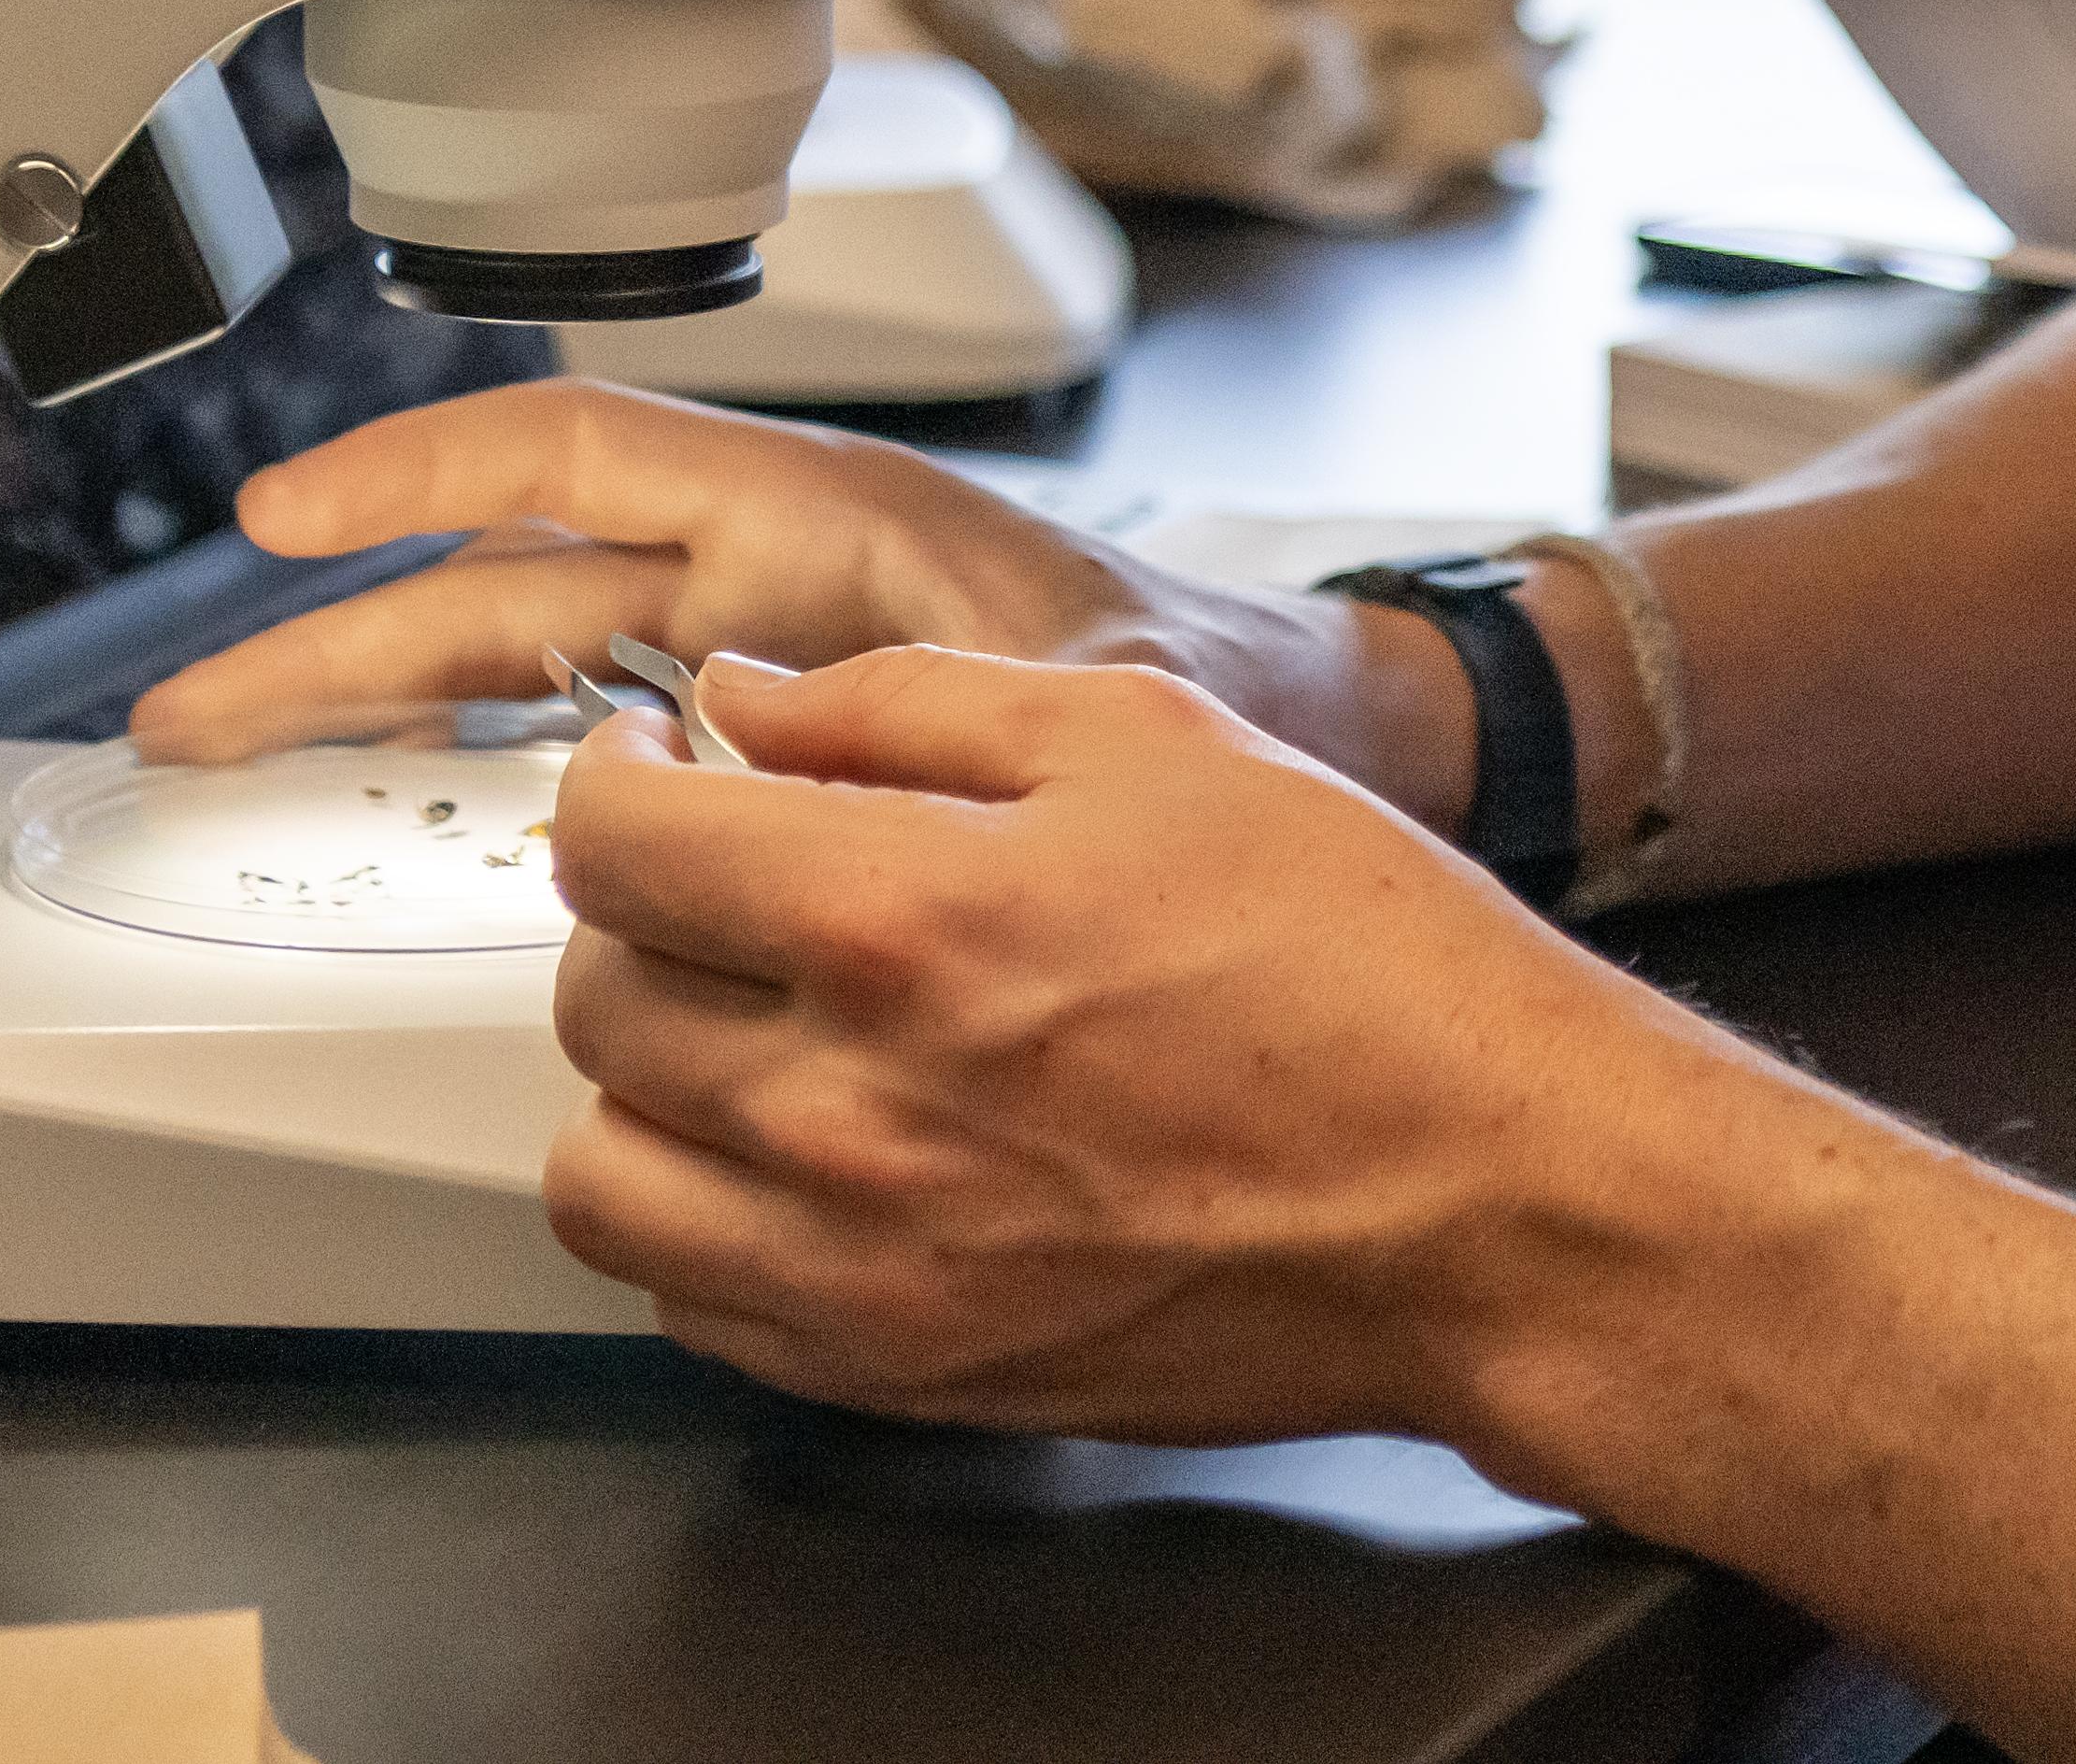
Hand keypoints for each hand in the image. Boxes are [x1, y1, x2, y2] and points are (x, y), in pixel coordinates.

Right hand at [121, 383, 1426, 806]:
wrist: (1325, 741)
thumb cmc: (1228, 693)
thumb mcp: (1071, 689)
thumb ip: (909, 703)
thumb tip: (749, 743)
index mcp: (831, 527)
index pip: (579, 458)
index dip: (420, 472)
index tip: (291, 513)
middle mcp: (782, 580)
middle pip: (515, 583)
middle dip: (345, 633)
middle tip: (192, 702)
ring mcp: (775, 656)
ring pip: (540, 660)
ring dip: (392, 694)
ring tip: (246, 742)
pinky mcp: (792, 736)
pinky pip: (607, 727)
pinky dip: (500, 753)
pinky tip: (416, 807)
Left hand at [535, 644, 1793, 1450]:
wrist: (1479, 1191)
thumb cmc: (1356, 961)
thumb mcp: (1150, 737)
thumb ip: (916, 702)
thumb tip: (755, 700)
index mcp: (904, 917)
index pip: (622, 843)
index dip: (619, 772)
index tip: (658, 759)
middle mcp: (849, 1108)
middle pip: (596, 999)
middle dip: (639, 905)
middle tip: (721, 867)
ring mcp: (863, 1266)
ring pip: (605, 1174)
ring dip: (645, 1075)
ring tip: (738, 1015)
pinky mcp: (900, 1374)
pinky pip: (692, 1302)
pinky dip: (704, 1217)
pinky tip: (794, 1146)